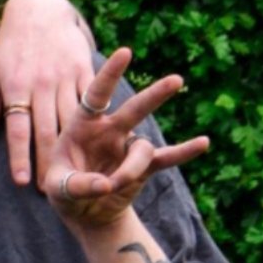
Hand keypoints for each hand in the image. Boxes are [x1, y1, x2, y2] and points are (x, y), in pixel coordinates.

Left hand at [0, 0, 94, 185]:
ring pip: (71, 122)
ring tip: (75, 178)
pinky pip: (93, 102)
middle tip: (53, 192)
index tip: (23, 183)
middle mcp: (41, 84)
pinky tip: (100, 146)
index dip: (20, 158)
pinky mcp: (85, 71)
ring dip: (74, 151)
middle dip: (50, 163)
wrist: (39, 11)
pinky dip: (97, 124)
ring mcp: (65, 77)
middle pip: (46, 132)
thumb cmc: (9, 48)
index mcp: (16, 88)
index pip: (17, 130)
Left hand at [46, 49, 209, 229]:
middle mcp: (110, 129)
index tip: (125, 52)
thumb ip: (78, 185)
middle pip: (135, 109)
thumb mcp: (58, 187)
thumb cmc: (63, 189)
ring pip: (141, 150)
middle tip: (176, 81)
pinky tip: (203, 142)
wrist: (86, 210)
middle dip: (154, 96)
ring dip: (129, 170)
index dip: (110, 74)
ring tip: (112, 186)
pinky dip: (184, 152)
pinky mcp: (144, 166)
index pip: (97, 95)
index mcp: (83, 125)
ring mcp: (129, 146)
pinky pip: (167, 157)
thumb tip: (107, 184)